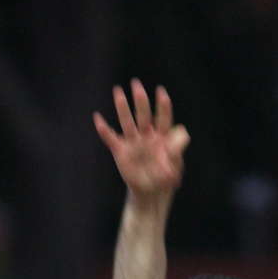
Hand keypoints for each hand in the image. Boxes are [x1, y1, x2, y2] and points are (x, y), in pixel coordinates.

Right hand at [93, 82, 188, 198]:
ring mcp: (133, 143)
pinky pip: (111, 139)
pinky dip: (104, 130)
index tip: (161, 92)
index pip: (163, 117)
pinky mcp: (121, 152)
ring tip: (118, 91)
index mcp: (162, 136)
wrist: (152, 194)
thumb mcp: (176, 165)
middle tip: (136, 84)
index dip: (162, 105)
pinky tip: (98, 118)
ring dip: (122, 107)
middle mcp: (147, 135)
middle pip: (143, 115)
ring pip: (127, 122)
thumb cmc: (166, 177)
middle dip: (140, 100)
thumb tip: (179, 133)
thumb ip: (177, 148)